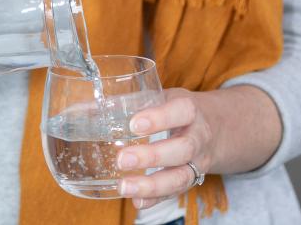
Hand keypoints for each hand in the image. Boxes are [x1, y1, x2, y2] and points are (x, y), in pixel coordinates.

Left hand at [116, 88, 214, 209]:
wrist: (218, 127)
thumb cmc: (177, 109)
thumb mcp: (162, 97)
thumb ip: (129, 103)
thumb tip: (82, 109)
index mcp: (190, 110)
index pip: (181, 111)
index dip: (159, 118)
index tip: (134, 124)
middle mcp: (198, 137)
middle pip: (182, 149)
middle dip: (152, 156)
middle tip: (122, 159)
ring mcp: (198, 161)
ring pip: (182, 176)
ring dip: (153, 185)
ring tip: (125, 186)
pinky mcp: (193, 178)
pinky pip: (177, 192)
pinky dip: (157, 199)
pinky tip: (137, 201)